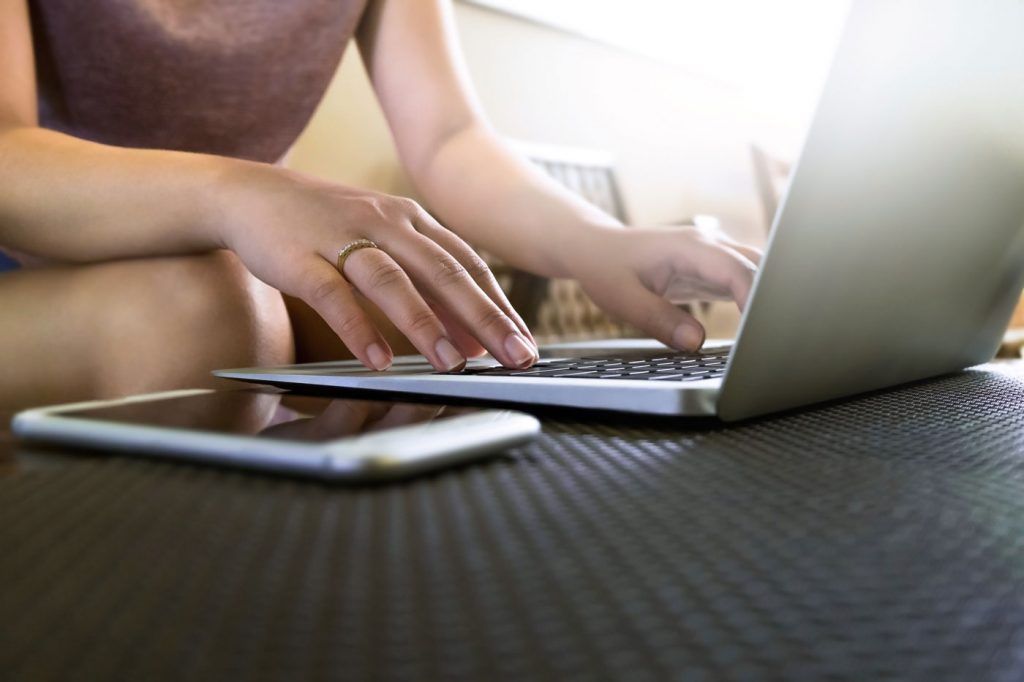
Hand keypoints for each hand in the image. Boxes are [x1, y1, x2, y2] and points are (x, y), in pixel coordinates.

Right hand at [214, 162, 536, 371]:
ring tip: (452, 363)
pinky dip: (359, 329)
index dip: (499, 304)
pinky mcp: (301, 257)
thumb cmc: (324, 226)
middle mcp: (385, 223)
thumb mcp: (383, 244)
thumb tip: (472, 335)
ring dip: (426, 324)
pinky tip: (379, 360)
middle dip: (485, 317)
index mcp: (411, 220)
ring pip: (393, 281)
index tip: (524, 342)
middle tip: (514, 356)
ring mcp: (342, 237)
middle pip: (444, 272)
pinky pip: (334, 295)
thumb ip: (426, 284)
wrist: (249, 195)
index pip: (468, 263)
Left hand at [566, 224, 761, 350]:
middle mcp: (709, 246)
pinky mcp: (711, 269)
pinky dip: (754, 301)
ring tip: (775, 335)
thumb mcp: (623, 299)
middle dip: (774, 298)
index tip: (761, 332)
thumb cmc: (605, 268)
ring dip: (768, 298)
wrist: (595, 248)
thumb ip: (658, 320)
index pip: (738, 271)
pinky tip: (759, 327)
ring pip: (757, 272)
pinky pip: (743, 281)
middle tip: (779, 337)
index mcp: (691, 247)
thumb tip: (695, 343)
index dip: (755, 300)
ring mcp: (713, 256)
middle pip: (759, 267)